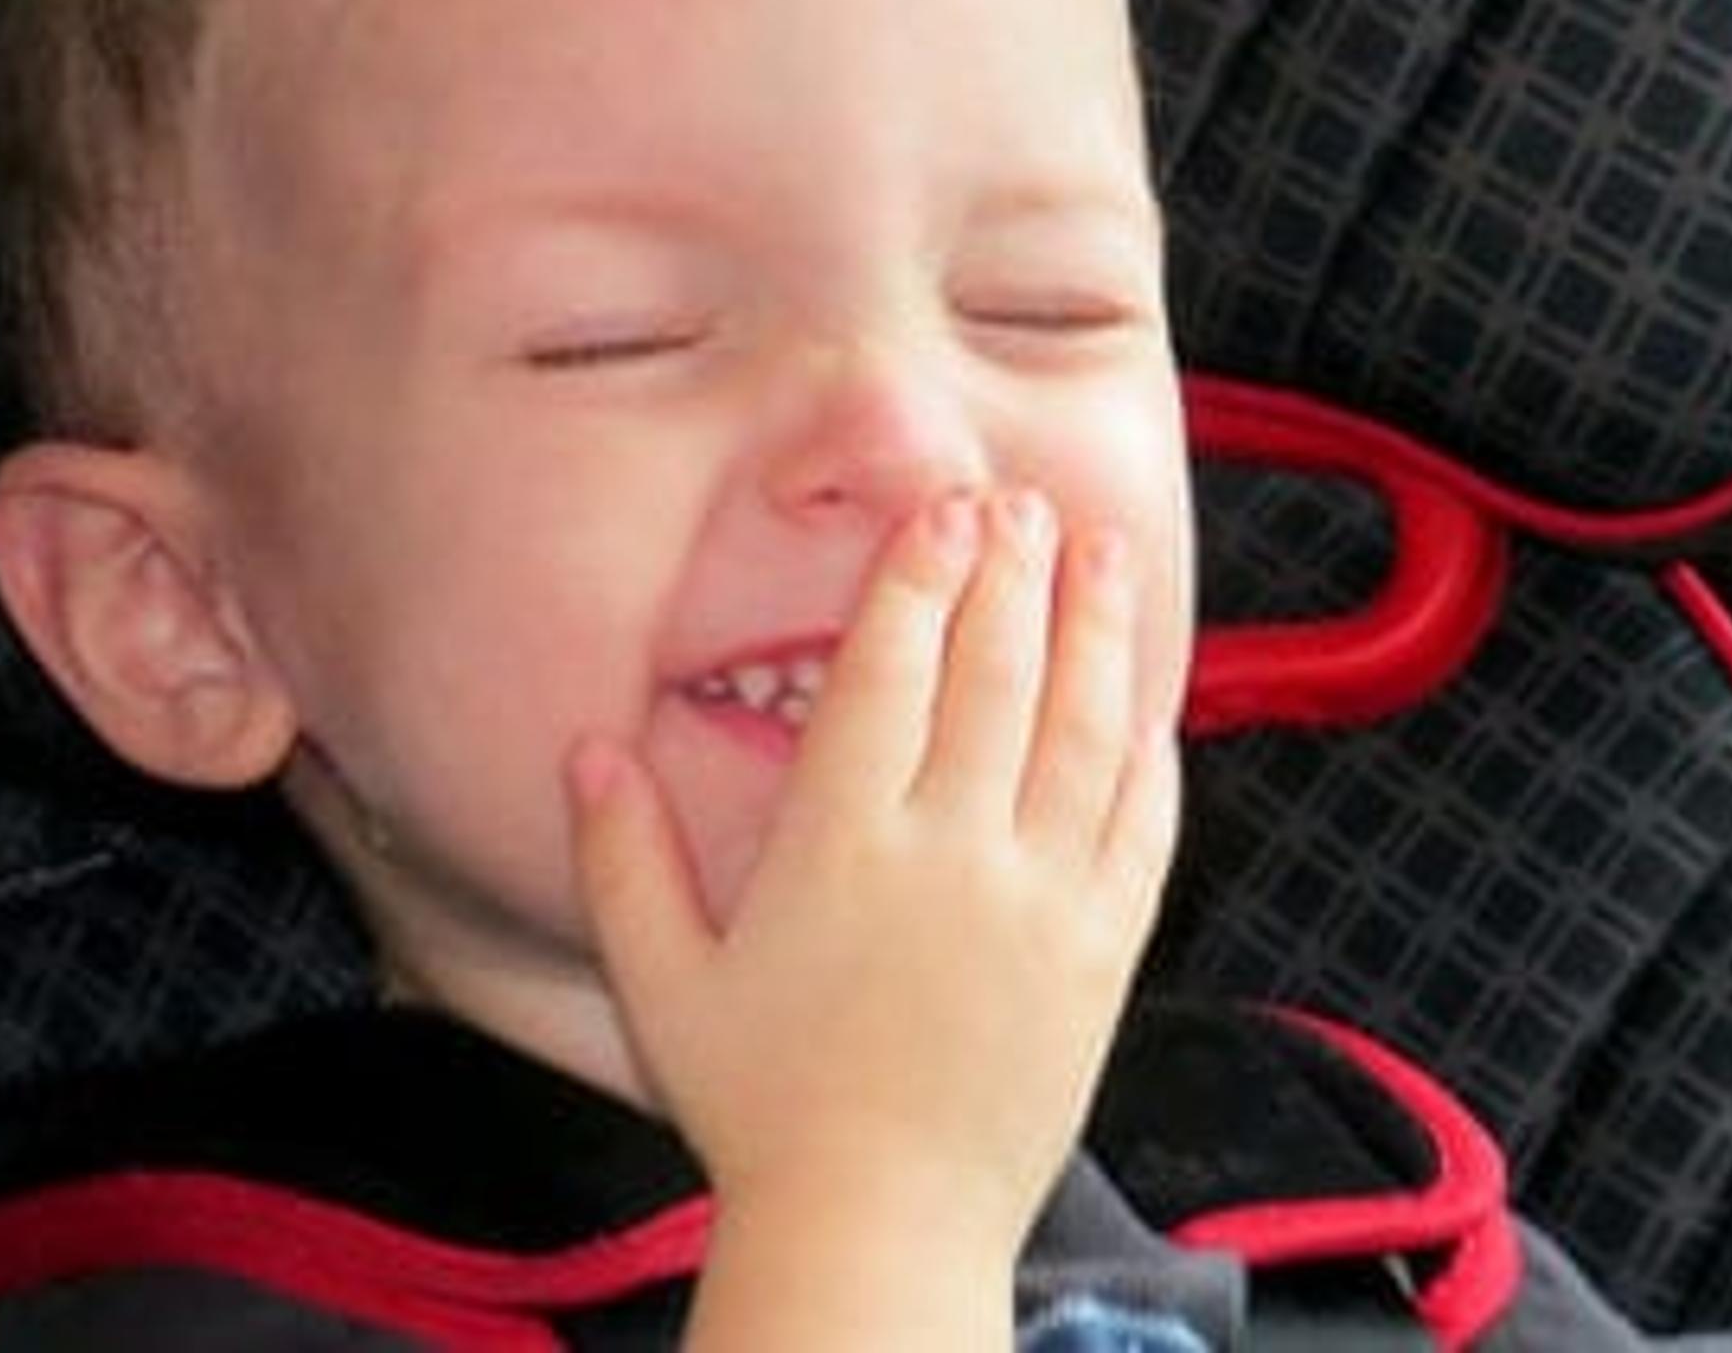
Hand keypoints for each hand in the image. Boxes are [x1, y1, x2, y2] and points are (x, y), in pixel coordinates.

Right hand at [566, 488, 1179, 1311]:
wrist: (880, 1230)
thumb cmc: (759, 1112)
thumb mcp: (660, 984)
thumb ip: (620, 856)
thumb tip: (585, 747)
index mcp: (836, 846)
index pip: (888, 670)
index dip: (919, 577)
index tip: (943, 512)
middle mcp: (949, 855)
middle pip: (994, 672)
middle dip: (1012, 571)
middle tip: (1023, 502)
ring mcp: (1040, 900)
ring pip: (1081, 727)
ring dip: (1094, 626)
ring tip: (1100, 550)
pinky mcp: (1104, 953)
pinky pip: (1141, 825)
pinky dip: (1146, 747)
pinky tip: (1144, 692)